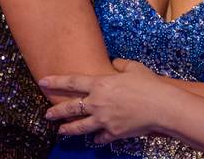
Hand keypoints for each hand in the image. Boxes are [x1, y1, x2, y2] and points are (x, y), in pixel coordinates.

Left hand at [40, 59, 174, 143]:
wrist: (161, 106)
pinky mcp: (113, 133)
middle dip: (56, 111)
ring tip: (60, 132)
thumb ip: (120, 64)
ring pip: (80, 126)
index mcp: (100, 84)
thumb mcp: (133, 67)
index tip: (42, 82)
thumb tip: (113, 63)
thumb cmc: (149, 84)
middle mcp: (97, 102)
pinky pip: (99, 137)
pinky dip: (96, 138)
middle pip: (71, 107)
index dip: (55, 82)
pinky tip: (94, 139)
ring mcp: (104, 120)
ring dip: (68, 129)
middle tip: (47, 114)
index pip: (71, 82)